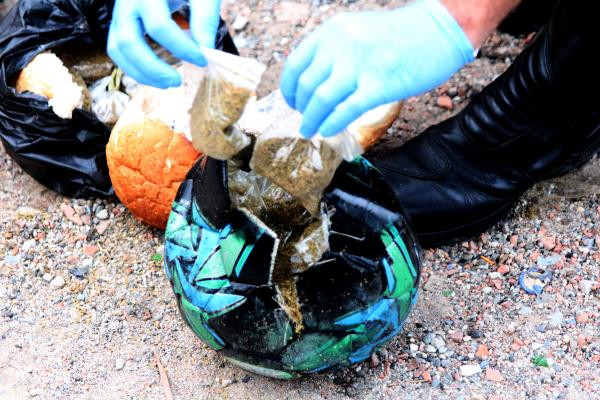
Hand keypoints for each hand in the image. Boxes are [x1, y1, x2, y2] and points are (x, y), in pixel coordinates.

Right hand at [107, 0, 220, 87]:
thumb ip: (205, 17)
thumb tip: (206, 50)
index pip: (159, 26)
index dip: (181, 48)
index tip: (202, 60)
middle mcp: (127, 2)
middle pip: (128, 41)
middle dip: (153, 68)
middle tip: (177, 81)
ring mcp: (119, 14)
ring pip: (117, 50)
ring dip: (141, 73)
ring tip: (167, 83)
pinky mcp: (119, 24)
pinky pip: (118, 51)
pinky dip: (135, 68)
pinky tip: (157, 76)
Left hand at [280, 0, 474, 137]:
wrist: (439, 31)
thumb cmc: (399, 34)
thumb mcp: (356, 30)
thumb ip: (334, 50)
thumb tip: (313, 80)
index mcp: (332, 31)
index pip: (295, 64)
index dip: (288, 89)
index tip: (292, 103)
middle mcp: (341, 46)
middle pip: (305, 86)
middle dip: (301, 109)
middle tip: (304, 121)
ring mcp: (359, 65)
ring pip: (321, 100)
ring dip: (311, 120)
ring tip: (310, 131)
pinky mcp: (378, 85)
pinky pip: (345, 110)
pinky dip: (331, 124)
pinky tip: (328, 131)